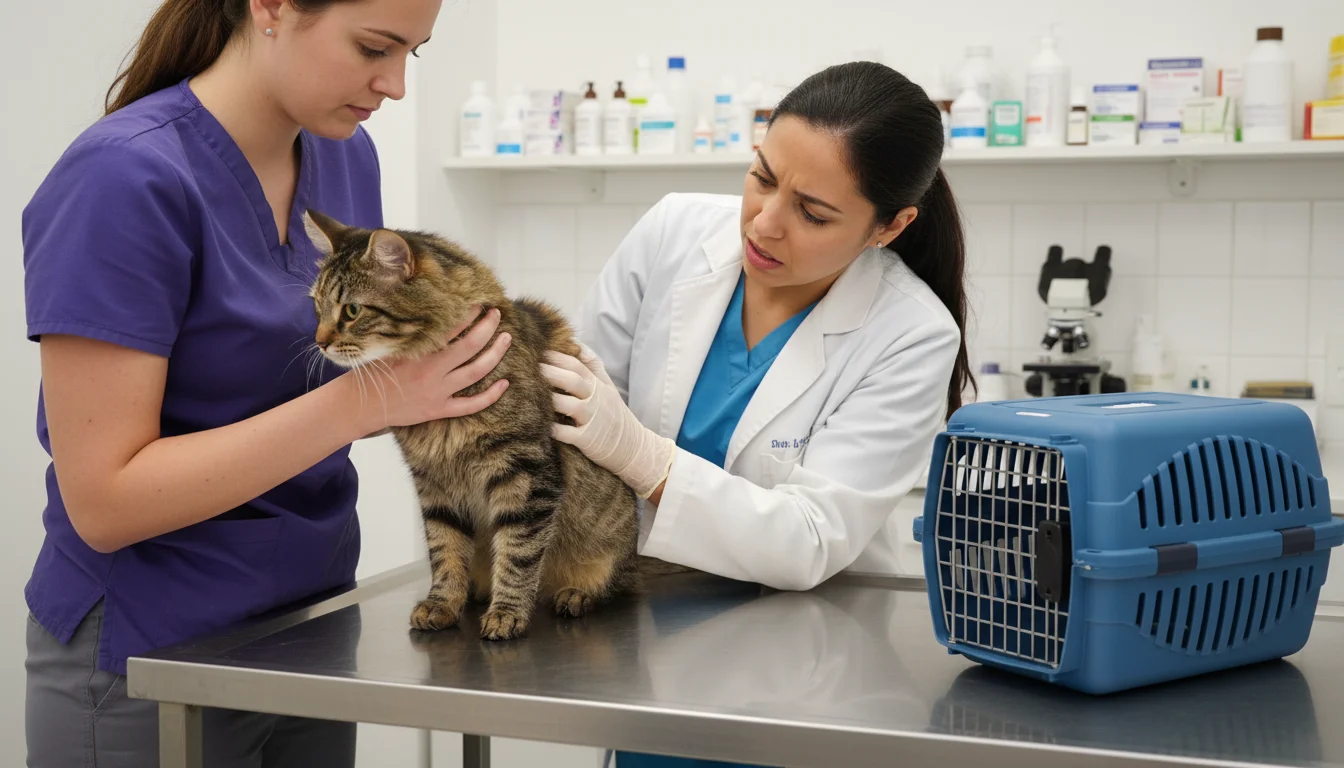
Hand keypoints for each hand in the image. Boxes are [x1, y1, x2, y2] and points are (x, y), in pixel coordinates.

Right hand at [347, 306, 511, 432]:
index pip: (451, 329)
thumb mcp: (390, 347)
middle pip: (469, 347)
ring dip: (495, 354)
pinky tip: (505, 383)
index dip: (468, 315)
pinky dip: (490, 395)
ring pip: (476, 373)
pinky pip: (471, 405)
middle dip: (487, 328)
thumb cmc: (376, 372)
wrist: (363, 405)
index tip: (478, 304)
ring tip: (506, 338)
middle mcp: (431, 373)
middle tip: (497, 314)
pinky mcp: (439, 410)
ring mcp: (438, 393)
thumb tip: (434, 313)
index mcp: (418, 354)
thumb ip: (413, 334)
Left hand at [541, 350, 672, 498]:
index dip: (558, 357)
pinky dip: (555, 429)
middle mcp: (596, 400)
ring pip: (570, 405)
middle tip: (529, 366)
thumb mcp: (609, 387)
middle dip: (551, 373)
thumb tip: (577, 344)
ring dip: (551, 399)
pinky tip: (541, 424)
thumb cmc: (615, 415)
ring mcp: (592, 420)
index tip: (539, 350)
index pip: (578, 366)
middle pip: (573, 381)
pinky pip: (569, 434)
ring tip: (530, 393)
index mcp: (598, 386)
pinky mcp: (588, 440)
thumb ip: (594, 366)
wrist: (633, 447)